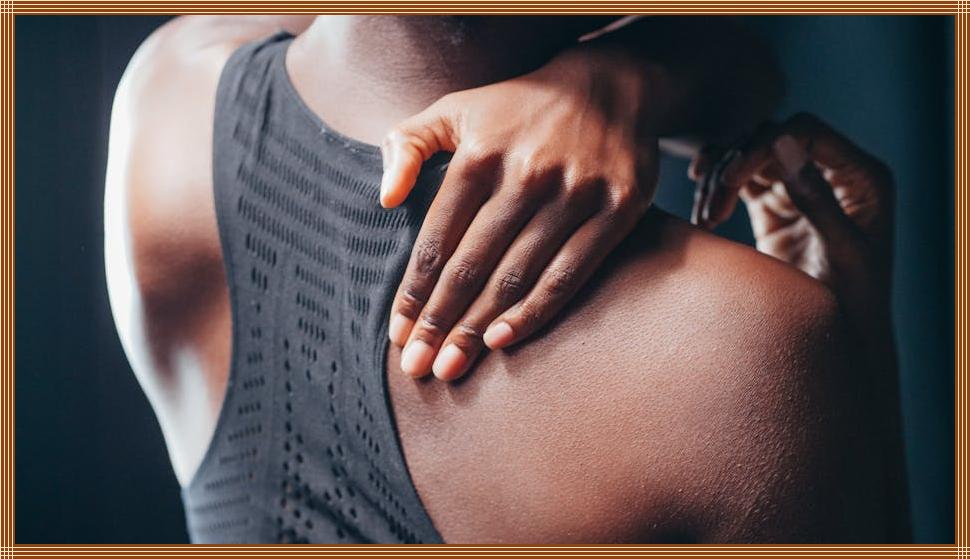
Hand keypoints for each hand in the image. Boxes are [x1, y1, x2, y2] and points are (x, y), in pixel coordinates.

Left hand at [379, 48, 657, 380]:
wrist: (610, 86)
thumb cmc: (518, 109)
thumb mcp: (455, 109)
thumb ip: (408, 144)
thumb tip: (386, 200)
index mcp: (480, 152)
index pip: (438, 237)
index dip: (414, 290)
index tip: (396, 333)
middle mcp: (526, 174)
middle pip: (472, 264)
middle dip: (439, 322)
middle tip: (416, 367)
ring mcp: (575, 192)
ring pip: (517, 275)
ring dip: (479, 327)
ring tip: (450, 367)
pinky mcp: (618, 209)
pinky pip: (570, 272)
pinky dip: (537, 310)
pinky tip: (504, 341)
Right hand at [689, 113, 893, 329]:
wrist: (840, 341)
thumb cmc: (854, 302)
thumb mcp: (841, 249)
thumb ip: (816, 195)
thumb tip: (782, 140)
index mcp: (861, 176)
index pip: (806, 132)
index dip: (763, 145)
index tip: (730, 179)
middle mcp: (833, 173)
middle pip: (771, 139)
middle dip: (735, 166)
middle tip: (713, 208)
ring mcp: (802, 187)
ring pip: (750, 156)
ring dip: (720, 180)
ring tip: (707, 220)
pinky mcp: (776, 205)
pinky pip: (740, 181)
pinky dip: (717, 192)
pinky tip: (706, 218)